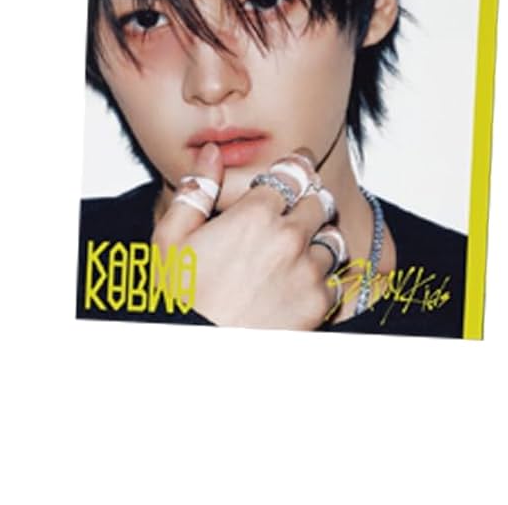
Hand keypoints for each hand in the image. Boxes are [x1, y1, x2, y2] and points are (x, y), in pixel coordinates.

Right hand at [152, 144, 343, 329]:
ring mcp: (309, 271)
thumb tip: (211, 154)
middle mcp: (289, 237)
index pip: (294, 170)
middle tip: (295, 209)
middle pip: (320, 199)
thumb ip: (196, 191)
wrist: (197, 352)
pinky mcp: (319, 304)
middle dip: (309, 199)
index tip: (300, 162)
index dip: (298, 163)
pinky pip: (336, 279)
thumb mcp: (171, 241)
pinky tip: (301, 284)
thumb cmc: (180, 301)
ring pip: (333, 238)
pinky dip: (324, 278)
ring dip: (319, 239)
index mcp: (255, 214)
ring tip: (297, 251)